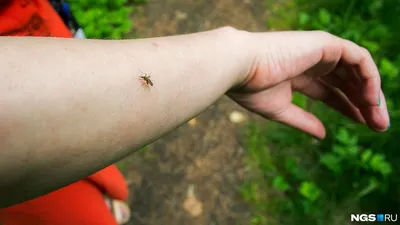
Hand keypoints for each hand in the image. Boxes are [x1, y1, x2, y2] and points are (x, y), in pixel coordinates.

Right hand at [228, 30, 389, 138]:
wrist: (239, 67)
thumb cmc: (251, 88)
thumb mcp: (281, 110)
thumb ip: (304, 121)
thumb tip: (323, 135)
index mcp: (300, 75)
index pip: (332, 92)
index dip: (348, 107)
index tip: (364, 123)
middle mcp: (313, 61)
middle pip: (348, 82)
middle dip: (364, 103)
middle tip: (379, 126)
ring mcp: (321, 51)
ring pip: (357, 71)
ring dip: (371, 94)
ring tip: (378, 118)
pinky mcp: (326, 44)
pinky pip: (360, 58)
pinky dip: (370, 77)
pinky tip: (371, 100)